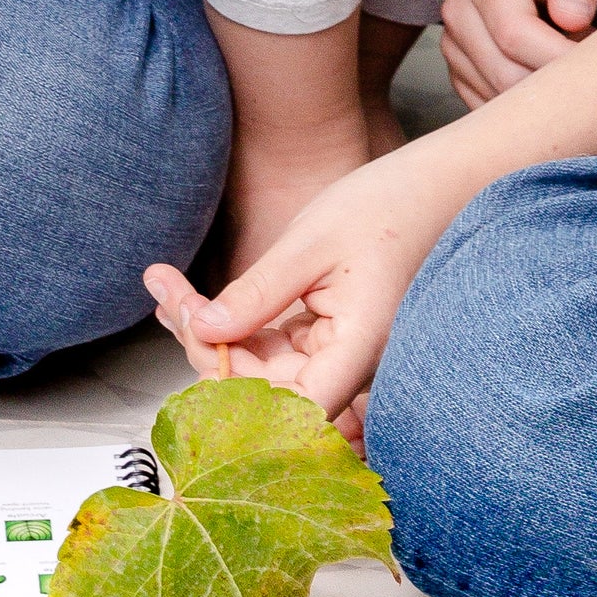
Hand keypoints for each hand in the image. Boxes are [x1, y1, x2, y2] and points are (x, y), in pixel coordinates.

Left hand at [146, 139, 464, 421]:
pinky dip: (232, 324)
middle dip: (205, 343)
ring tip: (165, 285)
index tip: (192, 339)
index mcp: (358, 351)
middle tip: (164, 288)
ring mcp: (338, 354)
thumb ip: (257, 293)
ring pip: (260, 368)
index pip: (292, 410)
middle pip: (264, 387)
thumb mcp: (309, 244)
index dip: (236, 394)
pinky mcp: (327, 338)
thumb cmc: (385, 207)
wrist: (432, 187)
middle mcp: (351, 366)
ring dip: (209, 332)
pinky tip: (190, 298)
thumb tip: (204, 331)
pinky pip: (270, 347)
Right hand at [436, 0, 596, 109]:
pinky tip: (551, 85)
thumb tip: (573, 18)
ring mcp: (453, 45)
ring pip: (497, 96)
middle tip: (596, 75)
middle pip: (504, 74)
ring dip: (542, 98)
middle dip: (556, 84)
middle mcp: (458, 13)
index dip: (561, 59)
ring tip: (573, 71)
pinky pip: (490, 106)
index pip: (515, 36)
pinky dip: (524, 108)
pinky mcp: (459, 70)